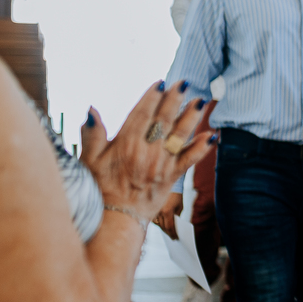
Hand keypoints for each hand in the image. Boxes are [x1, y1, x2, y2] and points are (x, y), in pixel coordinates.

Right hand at [81, 81, 213, 222]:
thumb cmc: (100, 188)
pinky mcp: (172, 177)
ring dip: (191, 117)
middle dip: (175, 100)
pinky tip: (213, 136)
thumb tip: (92, 110)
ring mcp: (161, 164)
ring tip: (200, 101)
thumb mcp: (89, 160)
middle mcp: (146, 151)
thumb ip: (92, 134)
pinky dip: (202, 148)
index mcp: (125, 144)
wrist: (116, 218)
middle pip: (163, 120)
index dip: (151, 97)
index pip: (141, 114)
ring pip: (179, 135)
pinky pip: (190, 160)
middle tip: (184, 83)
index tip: (160, 83)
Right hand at [154, 192, 183, 239]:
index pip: (169, 227)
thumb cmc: (177, 195)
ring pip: (157, 224)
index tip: (176, 238)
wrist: (169, 184)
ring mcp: (154, 210)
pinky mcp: (151, 208)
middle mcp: (158, 211)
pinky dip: (158, 223)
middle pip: (163, 227)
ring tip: (168, 232)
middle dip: (168, 232)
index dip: (173, 233)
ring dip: (163, 228)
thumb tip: (174, 225)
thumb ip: (177, 216)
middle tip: (172, 237)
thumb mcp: (180, 206)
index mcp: (167, 211)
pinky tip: (162, 225)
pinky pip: (154, 219)